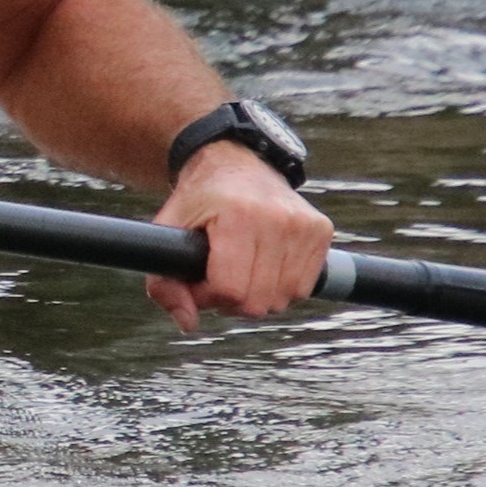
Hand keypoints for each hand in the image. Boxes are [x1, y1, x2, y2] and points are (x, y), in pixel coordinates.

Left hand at [148, 141, 332, 333]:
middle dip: (232, 300)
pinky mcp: (322, 230)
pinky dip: (281, 287)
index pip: (230, 289)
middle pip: (257, 301)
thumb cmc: (200, 201)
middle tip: (219, 277)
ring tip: (242, 271)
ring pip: (283, 299)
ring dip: (258, 295)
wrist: (235, 163)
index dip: (208, 296)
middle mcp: (279, 218)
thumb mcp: (168, 232)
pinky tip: (265, 266)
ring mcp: (304, 224)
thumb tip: (188, 323)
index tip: (199, 280)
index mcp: (239, 215)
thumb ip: (164, 283)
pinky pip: (303, 287)